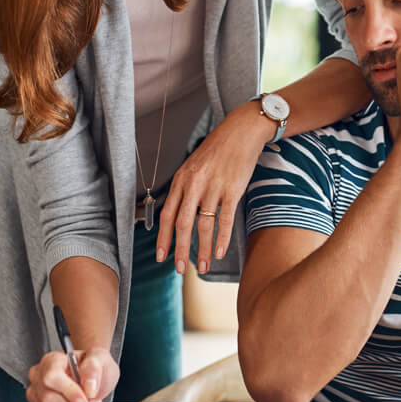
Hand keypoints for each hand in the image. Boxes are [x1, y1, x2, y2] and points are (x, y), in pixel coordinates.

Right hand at [26, 346, 118, 401]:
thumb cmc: (92, 365)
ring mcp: (36, 395)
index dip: (69, 392)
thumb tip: (89, 389)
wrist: (90, 377)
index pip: (51, 377)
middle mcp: (38, 377)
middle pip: (48, 399)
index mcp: (51, 360)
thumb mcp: (100, 359)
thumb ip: (93, 369)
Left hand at [156, 101, 273, 274]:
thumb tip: (177, 216)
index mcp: (181, 179)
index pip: (167, 214)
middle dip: (178, 249)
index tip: (160, 256)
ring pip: (203, 226)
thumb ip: (185, 190)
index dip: (163, 238)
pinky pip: (224, 219)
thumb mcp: (193, 166)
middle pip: (182, 224)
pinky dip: (221, 238)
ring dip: (202, 249)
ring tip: (202, 266)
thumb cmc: (217, 150)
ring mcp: (213, 187)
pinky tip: (219, 252)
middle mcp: (194, 184)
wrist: (240, 133)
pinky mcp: (232, 190)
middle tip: (178, 268)